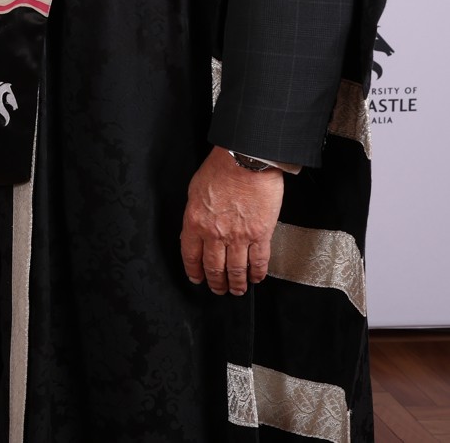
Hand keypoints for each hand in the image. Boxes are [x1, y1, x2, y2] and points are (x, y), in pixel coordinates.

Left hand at [179, 147, 284, 295]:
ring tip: (237, 290)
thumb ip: (195, 215)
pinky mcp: (261, 235)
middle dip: (216, 282)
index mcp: (195, 222)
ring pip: (236, 270)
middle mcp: (215, 234)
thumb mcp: (195, 191)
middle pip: (214, 267)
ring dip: (236, 284)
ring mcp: (239, 236)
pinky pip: (259, 261)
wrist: (246, 160)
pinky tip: (256, 278)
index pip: (191, 255)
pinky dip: (257, 273)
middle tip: (218, 290)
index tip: (197, 278)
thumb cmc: (220, 169)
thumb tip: (195, 231)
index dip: (194, 271)